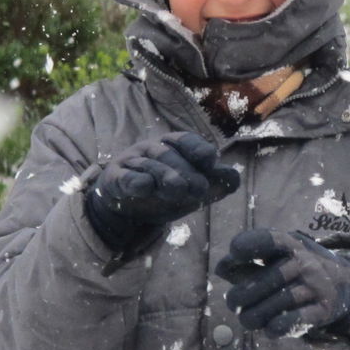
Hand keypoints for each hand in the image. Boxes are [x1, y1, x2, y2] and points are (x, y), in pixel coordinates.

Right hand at [85, 132, 239, 250]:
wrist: (128, 209)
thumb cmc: (166, 190)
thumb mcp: (193, 189)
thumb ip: (216, 183)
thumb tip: (235, 178)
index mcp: (173, 146)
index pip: (186, 140)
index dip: (198, 150)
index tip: (210, 161)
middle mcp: (152, 149)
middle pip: (169, 155)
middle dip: (186, 171)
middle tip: (199, 190)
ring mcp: (132, 162)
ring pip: (149, 165)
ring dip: (165, 176)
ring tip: (178, 189)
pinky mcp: (115, 179)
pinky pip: (124, 177)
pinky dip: (134, 181)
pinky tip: (144, 187)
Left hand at [214, 229, 349, 337]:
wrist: (343, 285)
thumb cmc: (297, 271)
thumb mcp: (277, 258)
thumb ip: (248, 262)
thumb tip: (222, 268)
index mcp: (291, 245)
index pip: (270, 240)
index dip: (248, 245)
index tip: (234, 253)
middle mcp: (305, 262)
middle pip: (264, 282)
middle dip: (240, 297)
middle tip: (235, 303)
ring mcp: (316, 286)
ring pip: (275, 305)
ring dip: (254, 317)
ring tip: (249, 319)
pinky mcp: (323, 309)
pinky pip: (294, 321)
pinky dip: (276, 327)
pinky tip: (270, 328)